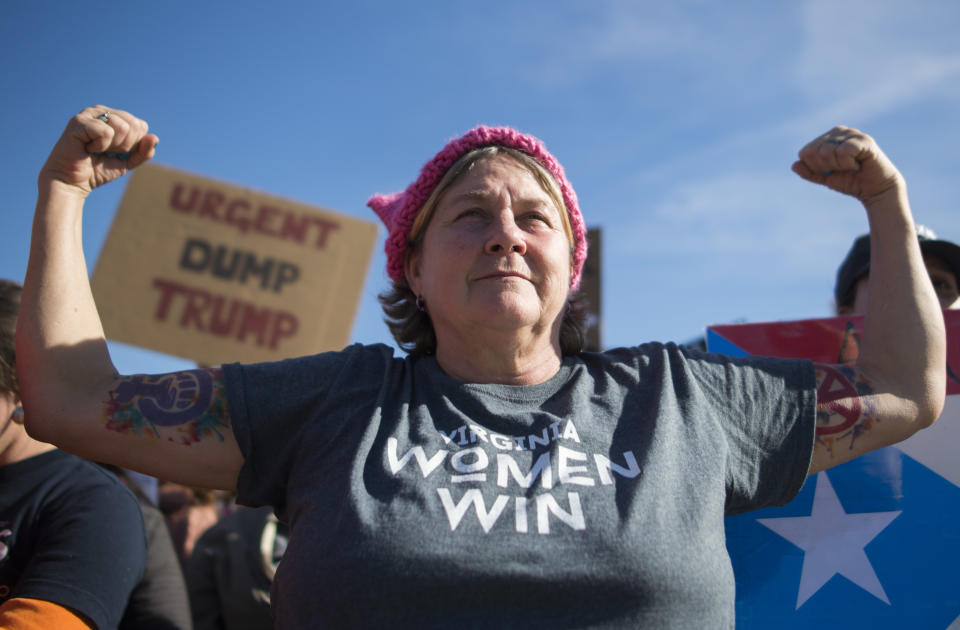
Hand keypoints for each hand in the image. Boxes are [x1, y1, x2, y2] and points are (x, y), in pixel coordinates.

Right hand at [38, 105, 157, 198]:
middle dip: (125, 146)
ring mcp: (89, 114)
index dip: (133, 144)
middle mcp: (101, 111)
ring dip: (112, 146)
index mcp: (113, 116)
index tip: (115, 152)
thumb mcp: (127, 162)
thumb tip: (155, 138)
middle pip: (134, 125)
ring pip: (122, 127)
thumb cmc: (97, 170)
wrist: (73, 182)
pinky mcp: (78, 121)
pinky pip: (106, 132)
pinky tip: (87, 148)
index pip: (140, 125)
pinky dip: (100, 146)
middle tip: (105, 152)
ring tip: (95, 149)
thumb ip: (143, 152)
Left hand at [791, 126, 903, 206]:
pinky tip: (858, 164)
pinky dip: (847, 163)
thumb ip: (809, 173)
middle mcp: (839, 131)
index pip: (805, 152)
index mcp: (827, 138)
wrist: (875, 189)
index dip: (814, 167)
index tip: (830, 171)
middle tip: (842, 169)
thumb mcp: (825, 178)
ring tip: (851, 166)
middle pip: (815, 152)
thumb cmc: (851, 181)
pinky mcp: (864, 140)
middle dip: (825, 167)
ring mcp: (852, 133)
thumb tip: (794, 165)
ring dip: (838, 166)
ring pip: (827, 151)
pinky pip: (843, 151)